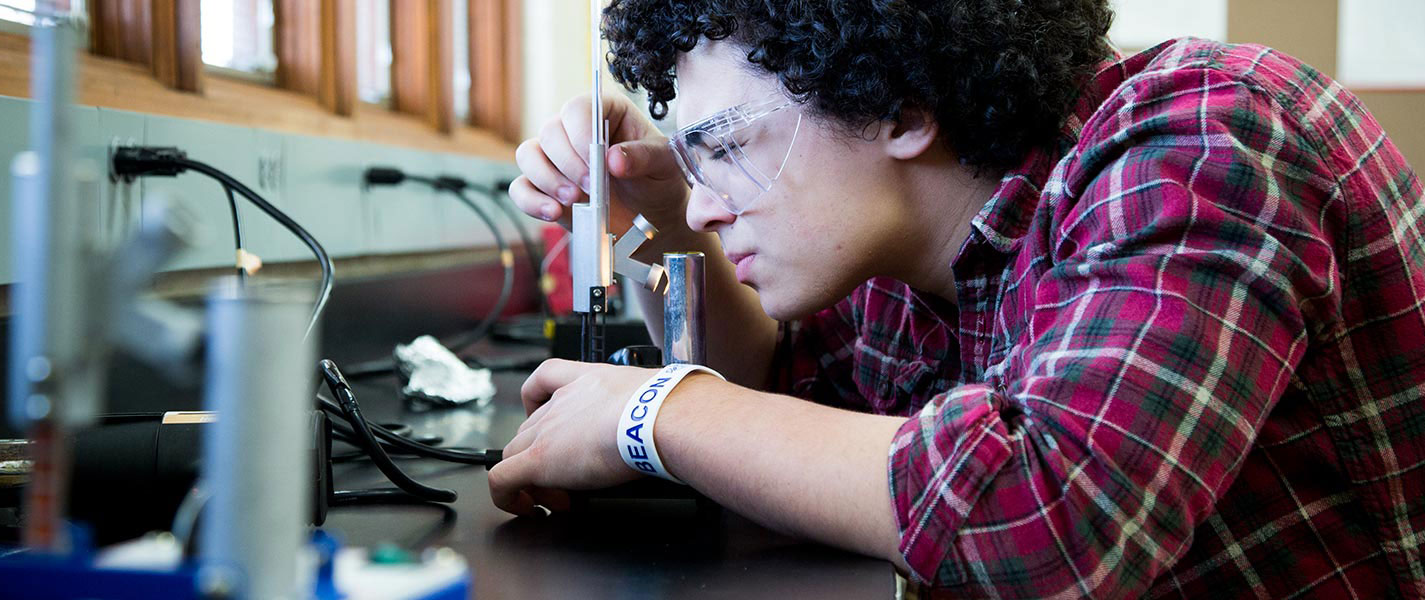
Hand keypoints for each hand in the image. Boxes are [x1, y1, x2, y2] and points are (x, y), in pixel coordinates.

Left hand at [488, 359, 657, 515]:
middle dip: (542, 456)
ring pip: (513, 453)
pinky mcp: (538, 458)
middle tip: (567, 482)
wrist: (657, 417)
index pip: (546, 379)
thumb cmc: (664, 410)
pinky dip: (506, 496)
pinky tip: (526, 508)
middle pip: (530, 428)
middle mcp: (562, 401)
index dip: (538, 402)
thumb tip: (656, 432)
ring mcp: (547, 429)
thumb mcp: (651, 400)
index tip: (551, 427)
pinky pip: (501, 478)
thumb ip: (644, 409)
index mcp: (589, 381)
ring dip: (529, 479)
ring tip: (556, 499)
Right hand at [508, 93, 690, 234]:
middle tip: (592, 187)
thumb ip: (643, 156)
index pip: (578, 108)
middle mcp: (575, 130)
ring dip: (546, 179)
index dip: (582, 134)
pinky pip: (521, 188)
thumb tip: (612, 159)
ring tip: (574, 200)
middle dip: (568, 162)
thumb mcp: (663, 164)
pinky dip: (531, 201)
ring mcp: (556, 159)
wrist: (654, 217)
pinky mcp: (545, 188)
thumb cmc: (659, 180)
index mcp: (605, 112)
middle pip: (550, 131)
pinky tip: (554, 212)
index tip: (598, 162)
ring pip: (528, 155)